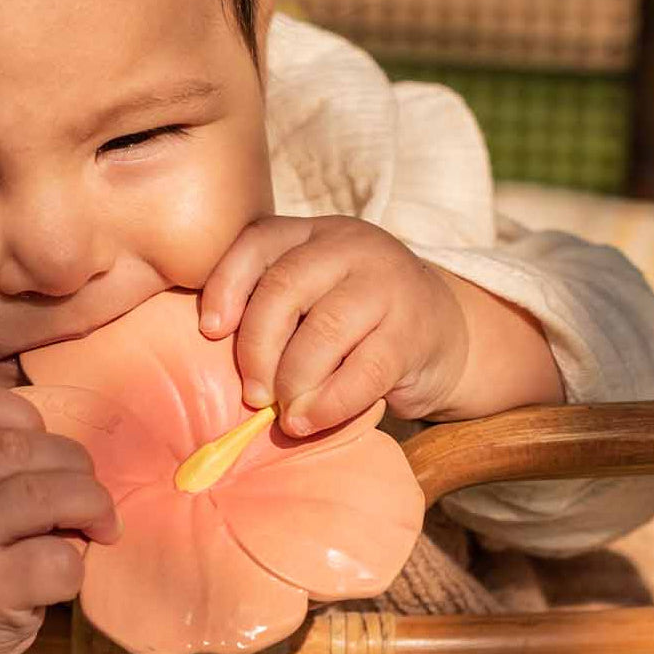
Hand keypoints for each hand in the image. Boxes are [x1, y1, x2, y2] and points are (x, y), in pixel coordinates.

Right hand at [0, 382, 120, 653]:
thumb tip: (67, 444)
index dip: (21, 416)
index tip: (39, 446)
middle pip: (20, 447)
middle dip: (73, 463)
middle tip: (84, 491)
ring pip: (47, 495)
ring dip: (91, 504)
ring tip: (97, 523)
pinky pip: (58, 558)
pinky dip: (77, 562)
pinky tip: (63, 571)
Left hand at [199, 215, 469, 435]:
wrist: (444, 332)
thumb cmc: (353, 321)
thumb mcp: (310, 296)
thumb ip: (269, 307)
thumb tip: (209, 356)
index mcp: (312, 233)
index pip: (257, 243)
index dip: (226, 287)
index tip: (211, 332)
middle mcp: (351, 247)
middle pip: (285, 287)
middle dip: (257, 348)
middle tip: (252, 394)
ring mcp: (388, 284)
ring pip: (325, 329)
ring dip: (293, 380)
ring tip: (283, 413)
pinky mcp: (414, 331)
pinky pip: (365, 370)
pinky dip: (329, 402)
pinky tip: (308, 420)